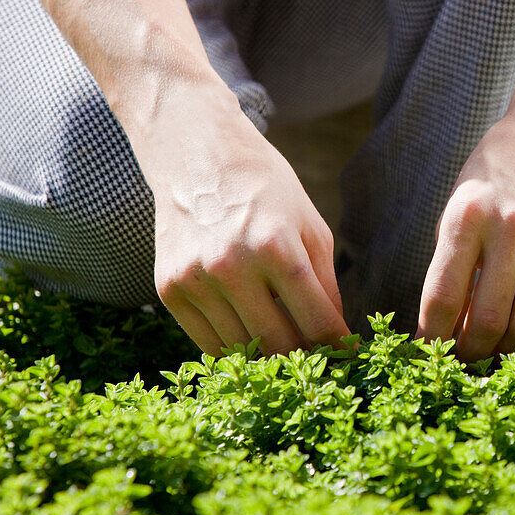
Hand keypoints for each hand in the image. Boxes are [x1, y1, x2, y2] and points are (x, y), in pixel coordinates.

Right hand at [145, 95, 350, 356]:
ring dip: (267, 357)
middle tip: (317, 359)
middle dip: (304, 358)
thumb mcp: (310, 226)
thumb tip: (337, 337)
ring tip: (284, 348)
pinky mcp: (168, 289)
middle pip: (278, 344)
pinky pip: (207, 342)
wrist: (196, 155)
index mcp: (276, 247)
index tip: (346, 356)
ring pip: (241, 350)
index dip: (336, 347)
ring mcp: (195, 280)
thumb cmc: (265, 188)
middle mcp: (231, 266)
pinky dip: (232, 348)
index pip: (316, 322)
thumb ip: (325, 284)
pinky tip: (249, 337)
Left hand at [416, 110, 514, 359]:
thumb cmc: (500, 173)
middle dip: (471, 351)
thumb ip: (452, 263)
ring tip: (498, 339)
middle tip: (466, 356)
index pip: (442, 297)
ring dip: (508, 344)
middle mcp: (512, 228)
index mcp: (468, 216)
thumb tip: (447, 328)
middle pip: (489, 321)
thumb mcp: (462, 204)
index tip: (428, 352)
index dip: (432, 337)